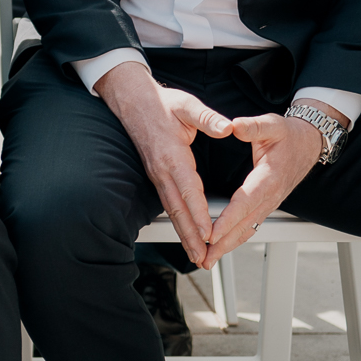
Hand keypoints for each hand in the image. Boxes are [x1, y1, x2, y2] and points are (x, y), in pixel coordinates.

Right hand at [96, 61, 234, 267]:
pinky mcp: (157, 177)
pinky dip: (178, 224)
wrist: (133, 101)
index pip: (188, 190)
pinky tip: (186, 235)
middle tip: (203, 259)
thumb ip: (207, 118)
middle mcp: (162, 171)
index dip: (199, 214)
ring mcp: (157, 176)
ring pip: (172, 211)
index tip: (209, 233)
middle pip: (178, 210)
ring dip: (184, 236)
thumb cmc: (162, 103)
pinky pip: (169, 205)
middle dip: (191, 237)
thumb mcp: (187, 105)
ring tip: (196, 257)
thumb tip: (228, 127)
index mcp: (172, 155)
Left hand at [205, 108, 337, 261]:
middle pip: (245, 224)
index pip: (246, 201)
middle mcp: (271, 195)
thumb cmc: (288, 134)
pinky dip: (236, 238)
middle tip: (204, 257)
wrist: (309, 143)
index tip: (212, 233)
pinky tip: (221, 247)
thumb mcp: (272, 124)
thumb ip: (253, 126)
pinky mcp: (267, 205)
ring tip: (208, 259)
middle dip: (224, 242)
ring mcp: (270, 203)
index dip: (229, 219)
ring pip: (248, 229)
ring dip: (228, 246)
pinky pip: (251, 225)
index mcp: (269, 177)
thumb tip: (234, 126)